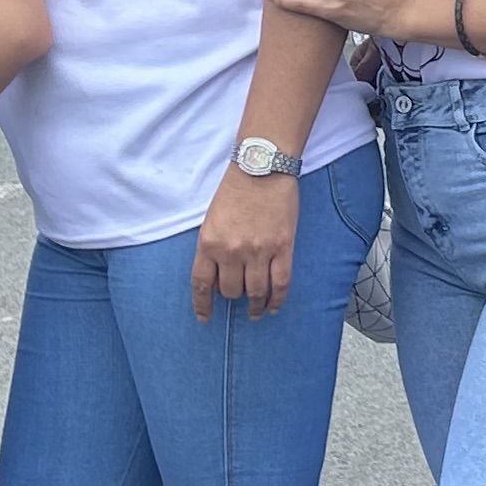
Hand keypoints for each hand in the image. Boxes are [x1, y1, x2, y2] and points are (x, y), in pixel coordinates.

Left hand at [192, 158, 299, 319]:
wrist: (262, 168)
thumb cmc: (235, 191)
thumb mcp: (212, 220)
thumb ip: (213, 249)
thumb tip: (219, 279)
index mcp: (209, 243)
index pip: (202, 284)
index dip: (203, 305)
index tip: (205, 318)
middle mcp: (231, 251)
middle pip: (231, 291)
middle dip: (234, 297)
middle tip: (239, 297)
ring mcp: (258, 251)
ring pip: (256, 292)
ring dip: (256, 306)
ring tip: (258, 311)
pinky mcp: (282, 248)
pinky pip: (280, 283)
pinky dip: (277, 299)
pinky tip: (273, 306)